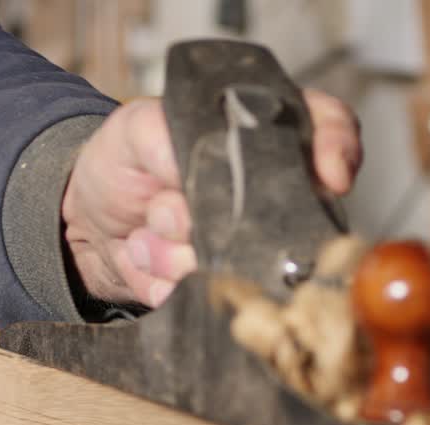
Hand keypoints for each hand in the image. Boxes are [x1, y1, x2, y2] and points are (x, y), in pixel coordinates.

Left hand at [63, 89, 362, 307]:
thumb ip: (165, 134)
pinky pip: (210, 292)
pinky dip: (166, 277)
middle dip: (220, 217)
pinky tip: (145, 257)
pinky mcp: (227, 286)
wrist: (89, 224)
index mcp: (262, 136)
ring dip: (179, 249)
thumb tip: (188, 168)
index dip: (340, 147)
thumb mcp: (135, 128)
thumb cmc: (125, 164)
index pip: (330, 127)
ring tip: (147, 230)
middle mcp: (272, 192)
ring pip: (244, 258)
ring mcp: (253, 244)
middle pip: (293, 210)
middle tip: (165, 211)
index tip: (330, 176)